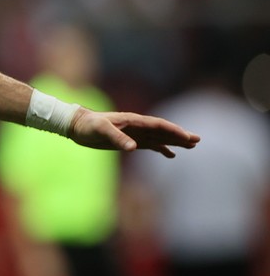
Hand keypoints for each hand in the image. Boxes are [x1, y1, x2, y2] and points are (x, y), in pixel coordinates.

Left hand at [68, 109, 199, 157]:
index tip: (187, 136)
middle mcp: (137, 126)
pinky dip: (161, 148)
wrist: (77, 126)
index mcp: (133, 120)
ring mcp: (134, 134)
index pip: (158, 125)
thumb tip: (133, 148)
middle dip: (180, 135)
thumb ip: (117, 137)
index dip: (173, 130)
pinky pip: (150, 144)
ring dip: (174, 141)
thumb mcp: (100, 130)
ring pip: (159, 137)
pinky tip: (171, 154)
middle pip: (163, 130)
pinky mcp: (129, 141)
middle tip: (197, 140)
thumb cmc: (88, 125)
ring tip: (191, 146)